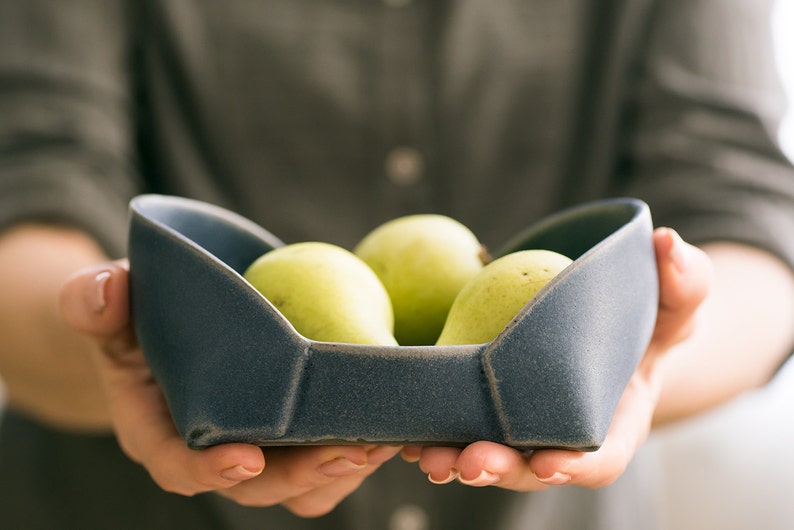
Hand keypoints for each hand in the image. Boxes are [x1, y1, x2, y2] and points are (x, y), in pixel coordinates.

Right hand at [59, 260, 399, 516]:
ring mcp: (259, 448)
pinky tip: (391, 420)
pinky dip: (359, 448)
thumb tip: (105, 289)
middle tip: (349, 449)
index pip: (180, 466)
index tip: (245, 458)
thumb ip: (96, 299)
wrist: (173, 328)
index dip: (210, 471)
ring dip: (344, 469)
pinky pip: (328, 459)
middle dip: (304, 474)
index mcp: (160, 433)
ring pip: (304, 486)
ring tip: (383, 440)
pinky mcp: (293, 436)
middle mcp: (213, 453)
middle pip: (259, 484)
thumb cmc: (137, 316)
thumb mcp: (109, 304)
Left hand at [402, 227, 712, 489]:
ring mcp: (518, 426)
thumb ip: (683, 282)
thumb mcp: (673, 300)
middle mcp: (559, 435)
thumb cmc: (645, 318)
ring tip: (421, 450)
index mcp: (610, 424)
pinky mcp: (485, 407)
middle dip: (496, 467)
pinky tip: (400, 424)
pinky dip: (429, 428)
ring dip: (450, 456)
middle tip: (466, 461)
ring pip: (483, 452)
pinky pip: (455, 424)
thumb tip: (667, 247)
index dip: (574, 466)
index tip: (548, 464)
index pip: (596, 457)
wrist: (602, 324)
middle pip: (527, 465)